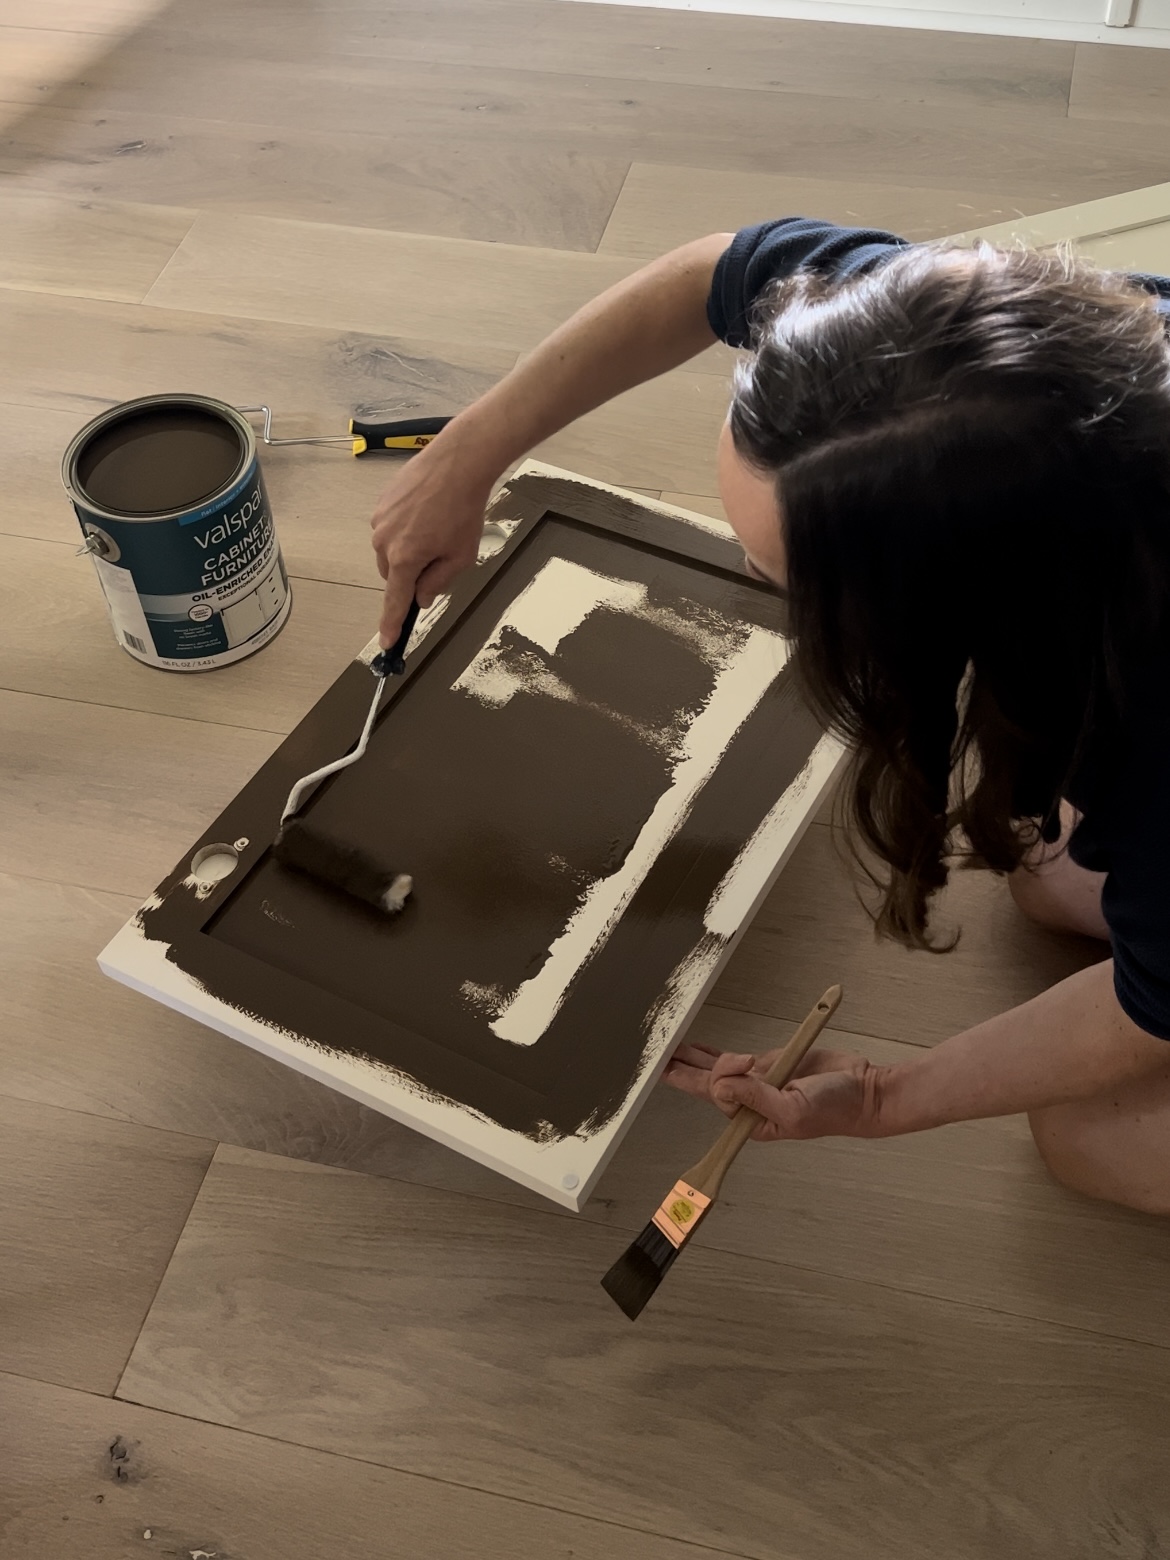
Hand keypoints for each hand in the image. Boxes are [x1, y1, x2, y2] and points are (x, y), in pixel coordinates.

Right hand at [369, 435, 494, 646]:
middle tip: (440, 556)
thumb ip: (438, 582)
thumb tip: (421, 596)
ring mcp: (380, 520)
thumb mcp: (461, 556)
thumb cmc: (463, 509)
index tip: (386, 643)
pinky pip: (390, 528)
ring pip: (390, 550)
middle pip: (393, 575)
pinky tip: (427, 513)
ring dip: (409, 549)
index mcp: (404, 559)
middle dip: (412, 574)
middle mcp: (384, 541)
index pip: (394, 602)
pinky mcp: (381, 503)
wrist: (457, 462)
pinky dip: (406, 528)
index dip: (390, 624)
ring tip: (436, 528)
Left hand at [663, 1043, 885, 1140]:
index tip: (704, 1067)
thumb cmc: (837, 1109)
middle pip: (709, 1085)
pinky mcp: (769, 1066)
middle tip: (659, 1059)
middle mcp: (751, 1103)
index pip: (719, 1098)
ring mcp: (758, 1082)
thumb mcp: (794, 1109)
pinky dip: (716, 1053)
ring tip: (674, 1048)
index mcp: (753, 1120)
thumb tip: (722, 1086)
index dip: (710, 1080)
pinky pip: (736, 1059)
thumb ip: (757, 1097)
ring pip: (719, 1069)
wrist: (863, 1090)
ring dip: (697, 1058)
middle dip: (684, 1071)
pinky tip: (696, 1049)